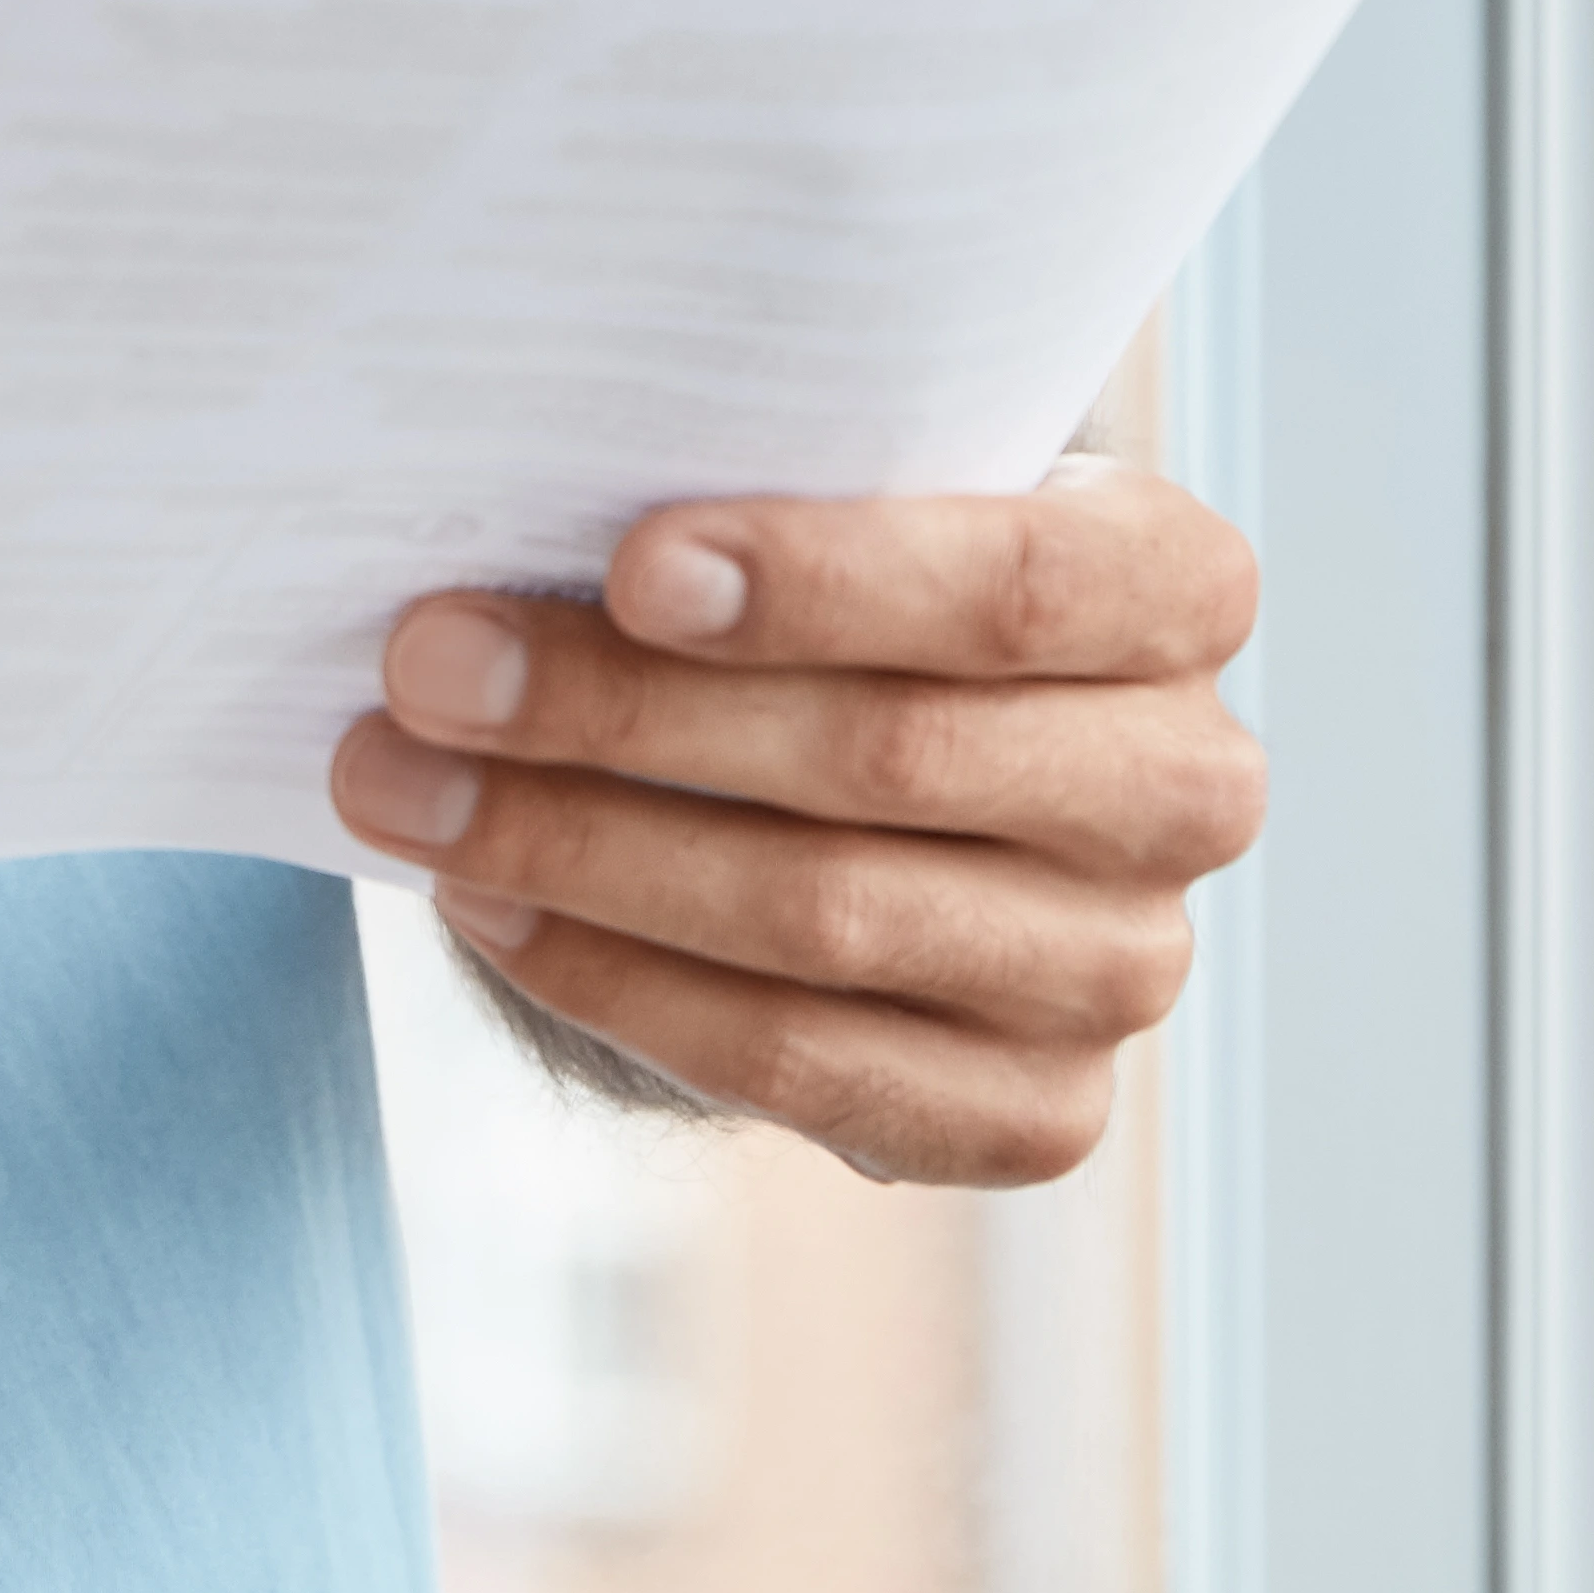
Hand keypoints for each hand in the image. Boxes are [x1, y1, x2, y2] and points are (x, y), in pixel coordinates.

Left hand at [324, 460, 1265, 1186]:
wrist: (898, 772)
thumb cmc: (849, 585)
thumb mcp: (849, 492)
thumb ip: (754, 481)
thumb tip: (517, 500)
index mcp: (1174, 586)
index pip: (1016, 584)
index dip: (825, 578)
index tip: (627, 565)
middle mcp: (1187, 785)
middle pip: (888, 757)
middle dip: (626, 712)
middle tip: (428, 667)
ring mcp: (1122, 967)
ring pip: (825, 915)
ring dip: (581, 848)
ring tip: (406, 784)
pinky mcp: (1038, 1112)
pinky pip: (801, 1063)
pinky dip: (618, 978)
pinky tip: (490, 902)